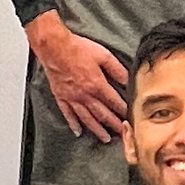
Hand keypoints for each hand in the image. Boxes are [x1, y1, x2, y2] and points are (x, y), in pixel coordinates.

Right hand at [26, 11, 129, 142]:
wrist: (54, 47)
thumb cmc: (77, 48)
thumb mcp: (103, 55)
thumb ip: (117, 69)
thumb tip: (128, 80)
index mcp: (97, 85)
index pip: (114, 102)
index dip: (123, 111)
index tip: (131, 118)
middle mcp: (85, 95)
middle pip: (102, 114)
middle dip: (113, 125)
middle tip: (121, 134)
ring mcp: (72, 98)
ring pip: (87, 118)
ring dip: (97, 130)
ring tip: (105, 138)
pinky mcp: (61, 96)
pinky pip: (68, 114)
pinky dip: (73, 124)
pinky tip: (78, 131)